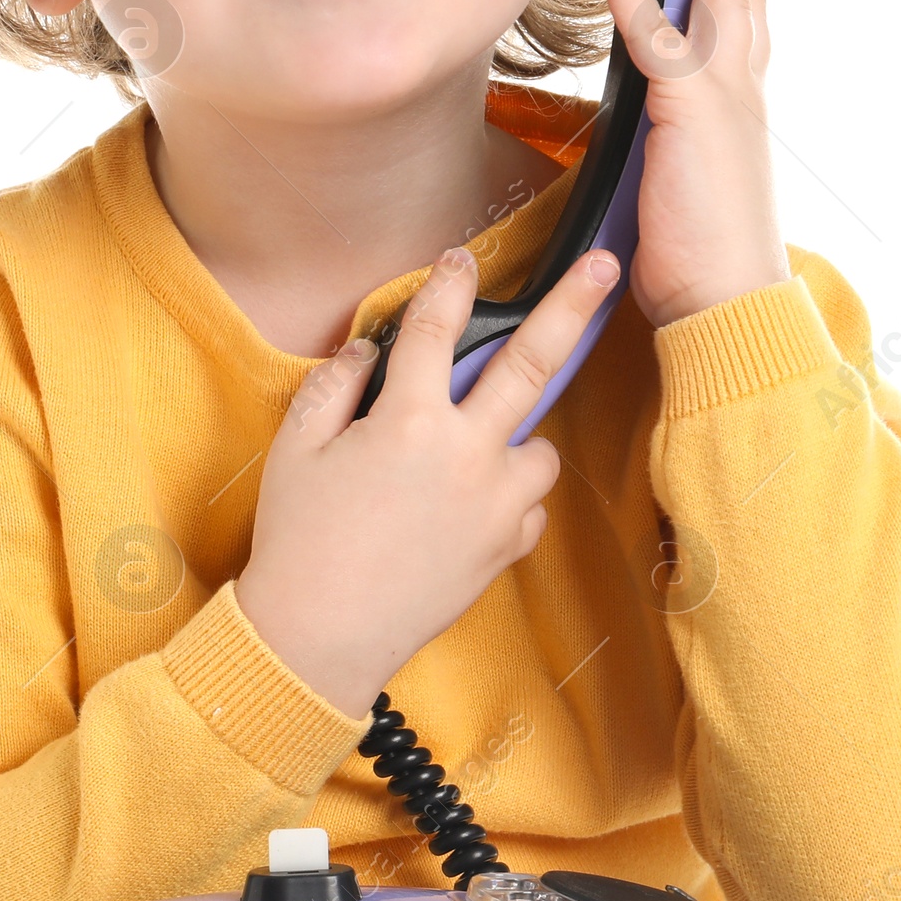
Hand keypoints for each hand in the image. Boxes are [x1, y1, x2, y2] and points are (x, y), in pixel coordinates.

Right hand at [235, 244, 621, 719]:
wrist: (320, 641)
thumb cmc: (299, 543)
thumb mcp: (295, 450)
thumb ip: (335, 385)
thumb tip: (368, 350)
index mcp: (409, 421)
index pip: (438, 328)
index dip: (450, 283)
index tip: (461, 259)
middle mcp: (465, 454)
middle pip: (532, 362)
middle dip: (572, 305)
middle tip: (604, 267)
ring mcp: (494, 504)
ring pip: (538, 444)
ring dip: (518, 433)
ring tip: (476, 445)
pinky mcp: (505, 548)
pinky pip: (527, 504)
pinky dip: (508, 495)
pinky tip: (468, 504)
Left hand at [592, 0, 789, 326]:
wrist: (728, 302)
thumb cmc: (703, 263)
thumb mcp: (686, 192)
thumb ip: (672, 155)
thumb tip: (650, 152)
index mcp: (740, 111)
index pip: (744, 27)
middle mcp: (741, 93)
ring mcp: (722, 95)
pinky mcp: (689, 109)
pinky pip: (654, 37)